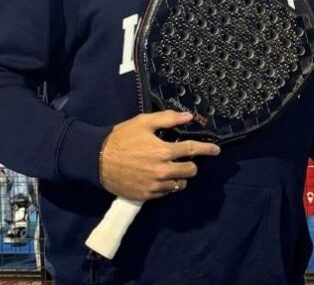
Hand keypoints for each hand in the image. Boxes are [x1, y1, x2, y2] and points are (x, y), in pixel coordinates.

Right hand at [99, 111, 219, 199]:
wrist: (96, 160)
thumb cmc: (120, 138)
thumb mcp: (143, 122)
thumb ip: (168, 119)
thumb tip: (189, 117)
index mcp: (163, 151)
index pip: (192, 150)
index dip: (207, 150)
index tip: (217, 150)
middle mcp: (162, 170)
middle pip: (190, 171)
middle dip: (191, 164)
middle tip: (184, 159)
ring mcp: (154, 185)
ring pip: (180, 184)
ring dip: (180, 176)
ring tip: (170, 169)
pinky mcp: (146, 196)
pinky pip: (166, 193)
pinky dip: (167, 186)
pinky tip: (158, 177)